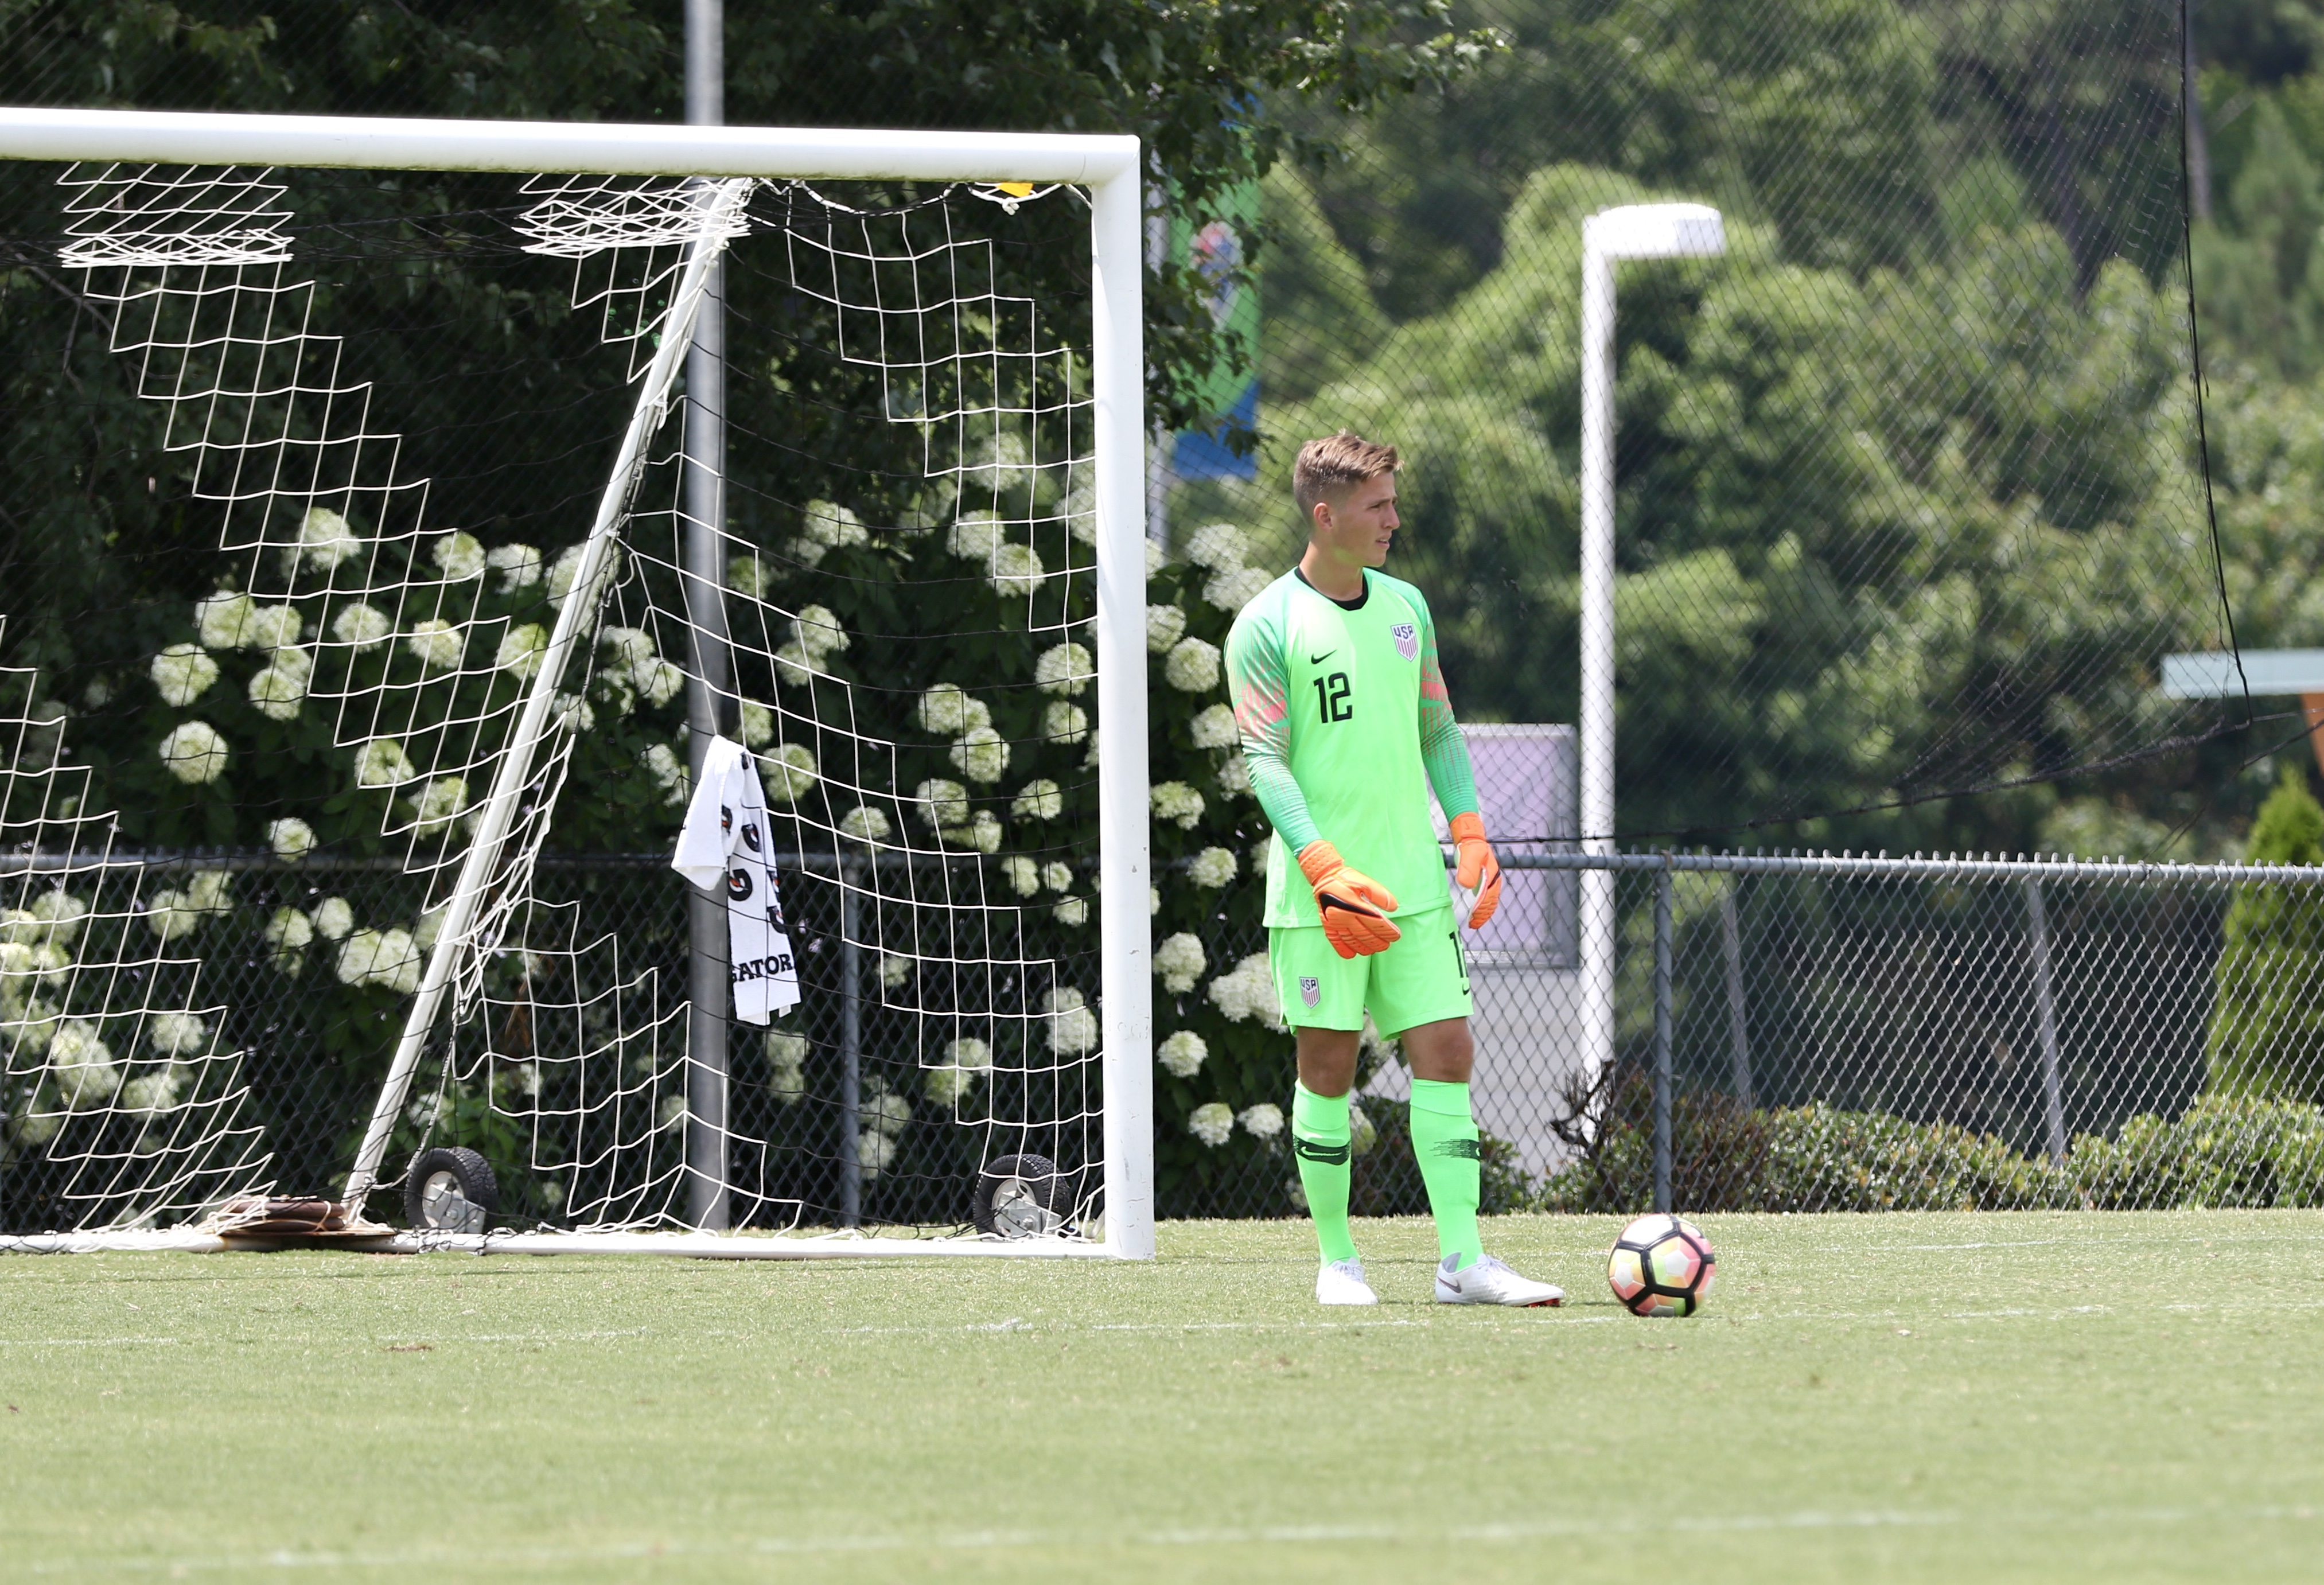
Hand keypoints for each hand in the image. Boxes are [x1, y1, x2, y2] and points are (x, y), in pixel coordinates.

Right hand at [1296, 840, 1401, 958]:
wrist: (1323, 876)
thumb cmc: (1345, 878)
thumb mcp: (1365, 881)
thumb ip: (1379, 894)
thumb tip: (1393, 907)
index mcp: (1356, 906)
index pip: (1377, 924)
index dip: (1388, 932)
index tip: (1396, 935)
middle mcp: (1345, 917)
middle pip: (1366, 936)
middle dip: (1379, 942)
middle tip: (1388, 944)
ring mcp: (1335, 923)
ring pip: (1352, 941)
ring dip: (1366, 948)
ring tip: (1374, 949)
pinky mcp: (1327, 925)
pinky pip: (1335, 942)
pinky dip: (1344, 950)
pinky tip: (1352, 954)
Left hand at [1449, 811, 1501, 929]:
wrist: (1470, 834)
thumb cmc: (1470, 844)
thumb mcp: (1469, 854)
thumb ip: (1468, 868)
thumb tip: (1466, 885)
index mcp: (1492, 876)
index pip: (1488, 898)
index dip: (1481, 911)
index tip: (1474, 921)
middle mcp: (1493, 878)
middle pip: (1491, 901)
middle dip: (1484, 914)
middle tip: (1474, 925)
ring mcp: (1489, 878)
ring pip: (1490, 898)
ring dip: (1484, 910)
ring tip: (1475, 920)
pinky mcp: (1483, 877)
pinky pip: (1486, 894)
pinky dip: (1482, 903)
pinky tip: (1475, 907)